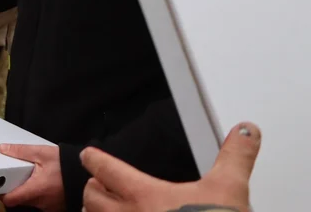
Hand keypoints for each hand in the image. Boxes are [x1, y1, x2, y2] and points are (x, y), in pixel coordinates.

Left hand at [0, 144, 65, 210]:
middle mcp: (42, 202)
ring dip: (29, 190)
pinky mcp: (55, 207)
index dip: (2, 192)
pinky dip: (40, 194)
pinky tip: (45, 182)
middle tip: (19, 174)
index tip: (0, 182)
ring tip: (35, 177)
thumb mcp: (42, 153)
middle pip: (19, 200)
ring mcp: (49, 207)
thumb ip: (21, 151)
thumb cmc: (68, 164)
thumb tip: (4, 149)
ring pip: (31, 201)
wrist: (88, 173)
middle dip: (17, 187)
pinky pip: (42, 202)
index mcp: (36, 190)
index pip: (10, 199)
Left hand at [80, 122, 259, 211]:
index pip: (105, 168)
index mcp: (143, 195)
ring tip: (105, 209)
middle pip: (91, 196)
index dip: (94, 159)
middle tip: (100, 185)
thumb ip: (234, 157)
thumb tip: (246, 132)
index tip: (90, 155)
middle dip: (94, 188)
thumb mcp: (228, 189)